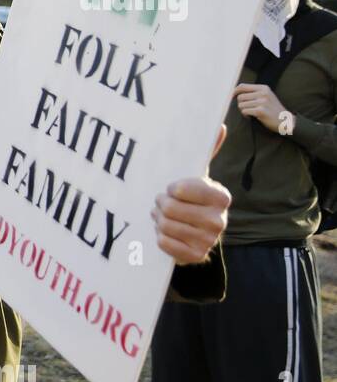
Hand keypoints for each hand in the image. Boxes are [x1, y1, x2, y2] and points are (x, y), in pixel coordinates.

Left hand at [153, 126, 229, 264]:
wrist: (197, 232)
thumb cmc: (193, 198)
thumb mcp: (199, 175)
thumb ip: (208, 151)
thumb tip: (219, 126)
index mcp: (222, 196)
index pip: (180, 189)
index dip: (171, 189)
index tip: (173, 188)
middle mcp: (220, 220)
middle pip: (170, 208)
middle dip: (160, 204)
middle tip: (162, 203)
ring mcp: (209, 240)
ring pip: (164, 225)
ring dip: (158, 219)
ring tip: (163, 216)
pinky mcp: (196, 256)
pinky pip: (164, 243)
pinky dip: (159, 237)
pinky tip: (166, 232)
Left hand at [234, 83, 289, 133]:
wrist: (285, 120)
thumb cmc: (272, 109)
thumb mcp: (265, 96)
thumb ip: (253, 92)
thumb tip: (234, 91)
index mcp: (264, 88)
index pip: (242, 86)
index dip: (234, 91)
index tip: (231, 97)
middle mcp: (263, 93)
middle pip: (240, 97)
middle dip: (241, 104)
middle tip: (248, 108)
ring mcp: (262, 102)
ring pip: (241, 105)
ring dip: (244, 110)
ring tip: (252, 112)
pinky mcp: (261, 111)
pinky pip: (244, 111)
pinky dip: (246, 115)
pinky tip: (252, 116)